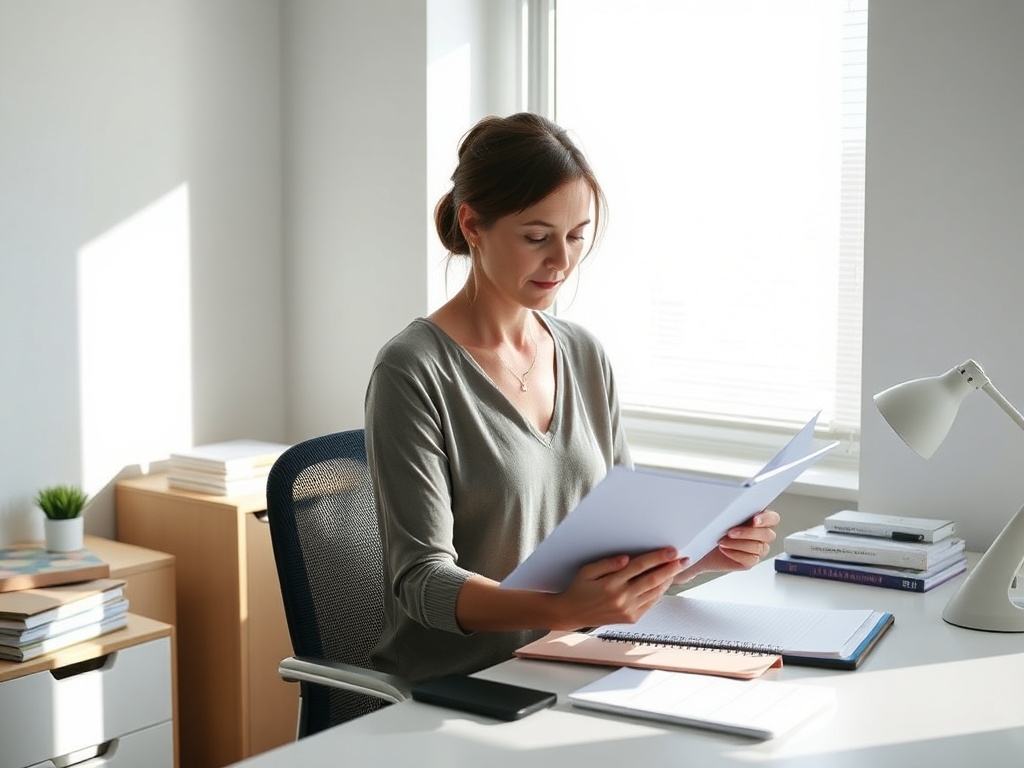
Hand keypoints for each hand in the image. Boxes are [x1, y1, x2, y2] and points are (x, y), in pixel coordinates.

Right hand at [553, 547, 688, 628]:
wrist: (573, 613)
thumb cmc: (579, 589)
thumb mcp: (587, 571)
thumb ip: (607, 564)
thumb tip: (626, 559)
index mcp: (611, 584)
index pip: (640, 566)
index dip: (657, 558)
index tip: (671, 551)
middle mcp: (622, 598)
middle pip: (652, 580)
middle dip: (671, 568)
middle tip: (684, 559)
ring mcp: (628, 610)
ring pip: (654, 592)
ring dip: (668, 580)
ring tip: (678, 569)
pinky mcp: (631, 618)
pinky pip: (650, 603)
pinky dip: (660, 592)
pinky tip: (665, 583)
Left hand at [675, 509, 780, 583]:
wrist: (704, 544)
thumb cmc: (714, 525)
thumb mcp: (721, 512)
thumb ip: (732, 507)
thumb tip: (733, 502)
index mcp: (761, 518)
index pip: (773, 518)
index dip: (766, 519)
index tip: (754, 520)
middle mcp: (763, 534)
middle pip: (767, 534)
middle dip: (748, 532)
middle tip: (731, 531)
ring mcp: (758, 549)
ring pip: (757, 547)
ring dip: (738, 543)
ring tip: (722, 541)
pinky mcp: (750, 561)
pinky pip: (750, 559)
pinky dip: (736, 554)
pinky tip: (724, 549)